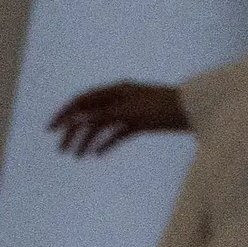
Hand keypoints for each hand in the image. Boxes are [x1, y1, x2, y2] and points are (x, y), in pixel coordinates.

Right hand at [50, 82, 188, 155]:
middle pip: (89, 114)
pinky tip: (97, 154)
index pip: (81, 101)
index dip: (64, 114)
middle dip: (73, 131)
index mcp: (115, 90)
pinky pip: (118, 133)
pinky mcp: (140, 123)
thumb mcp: (131, 111)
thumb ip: (103, 115)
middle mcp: (119, 99)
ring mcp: (130, 111)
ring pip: (102, 126)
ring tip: (78, 156)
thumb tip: (77, 120)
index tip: (50, 129)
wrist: (196, 110)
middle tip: (62, 149)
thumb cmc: (164, 106)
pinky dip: (106, 143)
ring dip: (88, 140)